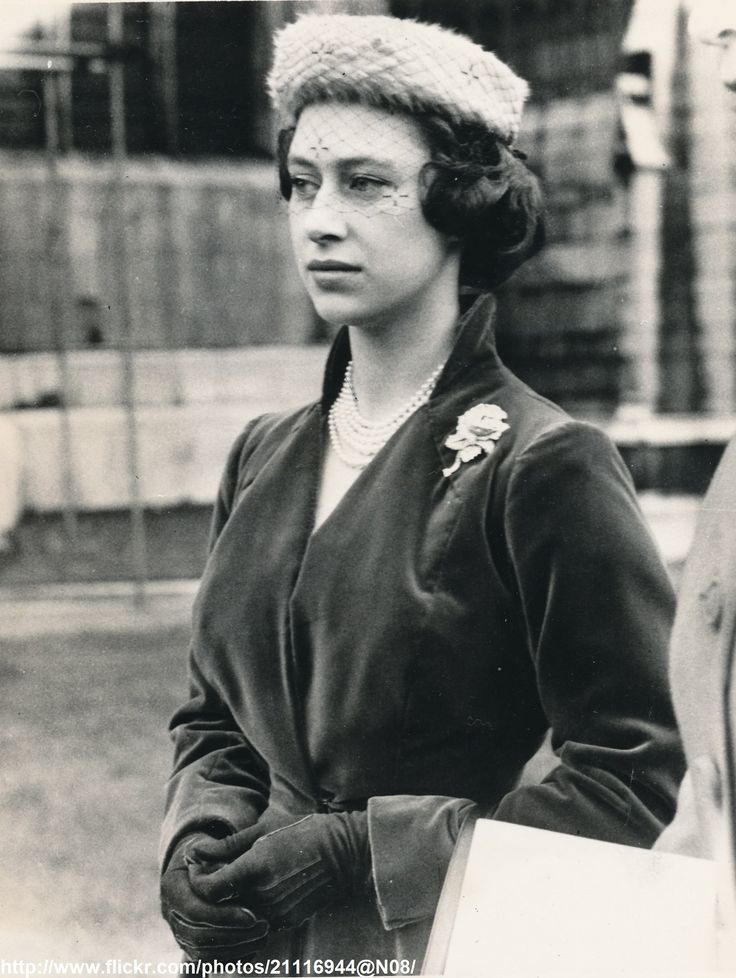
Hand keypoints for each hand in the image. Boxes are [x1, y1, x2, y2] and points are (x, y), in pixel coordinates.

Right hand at [161, 832, 268, 960]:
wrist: (198, 864)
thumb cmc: (212, 850)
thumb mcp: (215, 844)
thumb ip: (219, 850)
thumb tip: (218, 855)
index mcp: (172, 885)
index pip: (195, 910)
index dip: (223, 916)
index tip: (252, 916)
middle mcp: (170, 912)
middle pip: (198, 935)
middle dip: (234, 934)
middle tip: (264, 927)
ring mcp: (178, 930)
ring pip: (203, 952)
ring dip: (236, 948)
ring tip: (263, 937)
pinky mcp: (190, 943)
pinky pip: (207, 960)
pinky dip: (230, 958)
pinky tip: (253, 949)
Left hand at [187, 812, 369, 929]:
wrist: (345, 853)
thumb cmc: (304, 831)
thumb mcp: (264, 828)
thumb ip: (227, 845)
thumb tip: (195, 852)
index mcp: (255, 867)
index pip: (209, 888)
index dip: (197, 878)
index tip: (198, 866)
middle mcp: (263, 895)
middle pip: (220, 904)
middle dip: (210, 889)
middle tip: (211, 870)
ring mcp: (275, 912)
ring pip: (236, 915)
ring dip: (229, 900)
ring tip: (234, 878)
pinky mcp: (286, 921)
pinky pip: (255, 920)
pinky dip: (248, 908)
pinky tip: (256, 888)